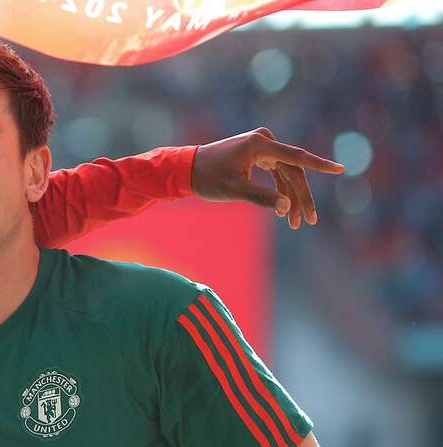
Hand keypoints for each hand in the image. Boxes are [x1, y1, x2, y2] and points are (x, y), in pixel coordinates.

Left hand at [192, 128, 344, 228]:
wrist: (187, 169)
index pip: (296, 157)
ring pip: (286, 174)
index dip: (319, 165)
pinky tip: (284, 210)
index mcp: (260, 145)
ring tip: (295, 223)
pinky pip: (277, 173)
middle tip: (309, 221)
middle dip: (301, 197)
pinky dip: (281, 190)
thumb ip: (261, 197)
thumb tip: (286, 206)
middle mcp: (264, 142)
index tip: (340, 169)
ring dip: (291, 197)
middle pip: (293, 171)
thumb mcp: (234, 191)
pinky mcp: (258, 155)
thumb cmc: (208, 178)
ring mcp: (262, 147)